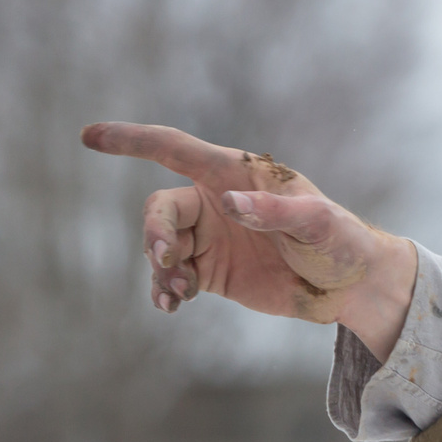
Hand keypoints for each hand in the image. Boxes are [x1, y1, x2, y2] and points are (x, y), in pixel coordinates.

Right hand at [81, 122, 417, 357]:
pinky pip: (172, 276)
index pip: (173, 148)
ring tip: (176, 294)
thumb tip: (229, 203)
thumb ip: (276, 212)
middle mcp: (215, 200)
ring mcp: (211, 237)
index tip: (90, 136)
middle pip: (160, 208)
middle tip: (167, 260)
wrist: (351, 286)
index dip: (131, 140)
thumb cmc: (341, 241)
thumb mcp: (318, 224)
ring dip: (159, 268)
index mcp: (235, 174)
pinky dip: (164, 289)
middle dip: (154, 233)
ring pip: (160, 246)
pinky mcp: (211, 271)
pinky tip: (170, 305)